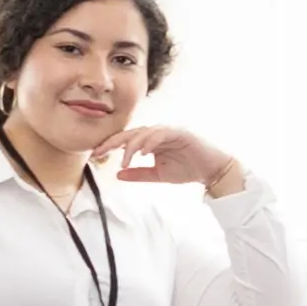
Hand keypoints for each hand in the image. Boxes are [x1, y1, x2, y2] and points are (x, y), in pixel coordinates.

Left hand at [105, 125, 243, 192]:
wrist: (211, 170)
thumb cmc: (187, 169)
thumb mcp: (158, 175)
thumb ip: (139, 174)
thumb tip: (118, 174)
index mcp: (150, 141)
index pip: (126, 140)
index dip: (109, 146)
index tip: (94, 155)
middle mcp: (157, 133)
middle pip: (130, 133)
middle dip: (113, 142)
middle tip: (99, 152)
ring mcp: (168, 131)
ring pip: (144, 133)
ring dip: (132, 146)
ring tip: (125, 159)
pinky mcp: (180, 133)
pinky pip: (161, 134)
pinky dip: (151, 142)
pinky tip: (142, 152)